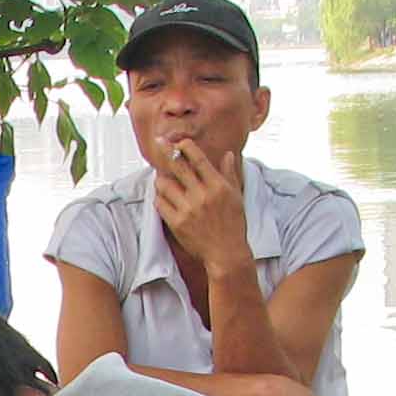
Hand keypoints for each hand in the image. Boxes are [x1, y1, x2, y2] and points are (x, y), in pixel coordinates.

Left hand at [151, 139, 250, 273]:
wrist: (226, 252)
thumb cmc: (233, 224)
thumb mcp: (236, 196)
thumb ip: (229, 174)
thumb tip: (228, 155)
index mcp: (218, 186)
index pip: (198, 159)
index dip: (186, 147)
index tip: (180, 142)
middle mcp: (202, 195)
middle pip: (178, 167)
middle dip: (167, 152)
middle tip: (159, 144)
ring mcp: (188, 209)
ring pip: (165, 184)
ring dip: (161, 178)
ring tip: (163, 178)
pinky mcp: (177, 223)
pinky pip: (160, 203)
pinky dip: (159, 197)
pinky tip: (163, 196)